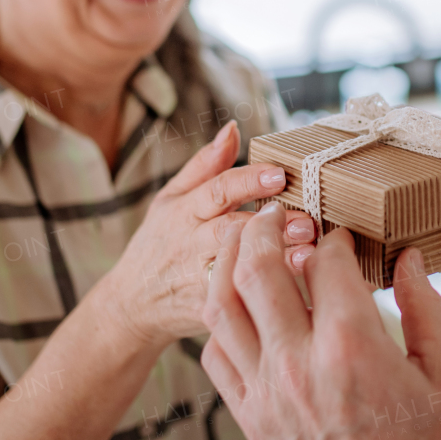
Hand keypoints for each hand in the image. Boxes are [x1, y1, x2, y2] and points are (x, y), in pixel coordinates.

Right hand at [107, 121, 316, 349]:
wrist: (132, 305)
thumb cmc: (159, 243)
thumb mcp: (170, 199)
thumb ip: (205, 166)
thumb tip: (233, 128)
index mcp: (184, 211)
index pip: (218, 190)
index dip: (249, 181)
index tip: (281, 174)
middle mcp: (190, 243)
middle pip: (231, 228)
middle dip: (269, 224)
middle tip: (307, 220)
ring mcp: (198, 278)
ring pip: (237, 268)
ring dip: (275, 260)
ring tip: (308, 252)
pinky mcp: (208, 311)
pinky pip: (240, 300)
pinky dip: (268, 293)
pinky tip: (298, 286)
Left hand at [201, 205, 440, 439]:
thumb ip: (427, 309)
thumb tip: (411, 259)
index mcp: (352, 347)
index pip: (325, 261)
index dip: (333, 236)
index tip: (343, 234)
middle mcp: (298, 362)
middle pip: (257, 267)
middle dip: (265, 226)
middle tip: (278, 214)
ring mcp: (265, 389)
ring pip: (220, 304)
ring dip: (228, 261)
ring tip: (244, 240)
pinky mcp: (248, 414)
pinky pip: (214, 353)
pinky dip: (220, 320)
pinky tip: (240, 307)